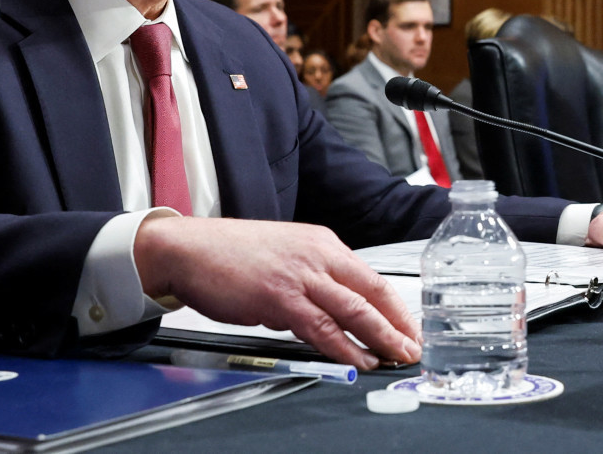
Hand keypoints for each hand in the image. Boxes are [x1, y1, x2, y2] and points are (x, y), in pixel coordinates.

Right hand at [135, 215, 419, 370]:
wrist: (189, 248)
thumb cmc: (231, 253)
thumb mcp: (286, 255)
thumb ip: (312, 280)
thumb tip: (329, 311)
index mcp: (323, 244)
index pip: (372, 278)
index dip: (395, 306)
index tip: (409, 326)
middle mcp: (319, 256)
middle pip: (373, 292)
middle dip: (399, 324)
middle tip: (414, 346)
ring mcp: (300, 276)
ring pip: (354, 310)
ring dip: (380, 337)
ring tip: (396, 356)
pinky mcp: (279, 297)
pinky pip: (321, 327)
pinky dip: (344, 347)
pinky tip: (358, 360)